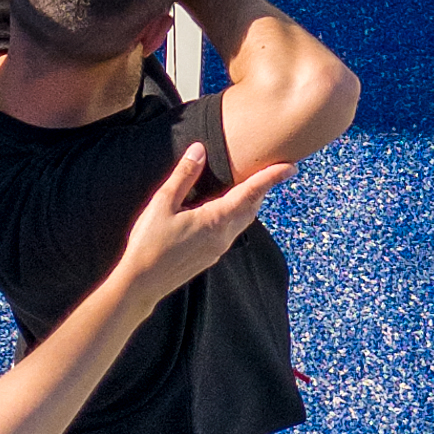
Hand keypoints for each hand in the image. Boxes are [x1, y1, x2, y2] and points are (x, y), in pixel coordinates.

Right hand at [116, 138, 287, 300]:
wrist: (142, 283)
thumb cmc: (149, 243)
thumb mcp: (163, 203)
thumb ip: (184, 175)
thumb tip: (199, 150)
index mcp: (216, 220)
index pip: (251, 193)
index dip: (272, 178)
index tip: (291, 167)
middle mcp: (224, 235)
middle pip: (252, 207)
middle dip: (263, 188)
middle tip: (271, 170)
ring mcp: (219, 248)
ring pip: (243, 220)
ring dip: (250, 201)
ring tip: (250, 184)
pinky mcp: (211, 255)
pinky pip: (232, 230)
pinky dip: (236, 214)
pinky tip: (223, 208)